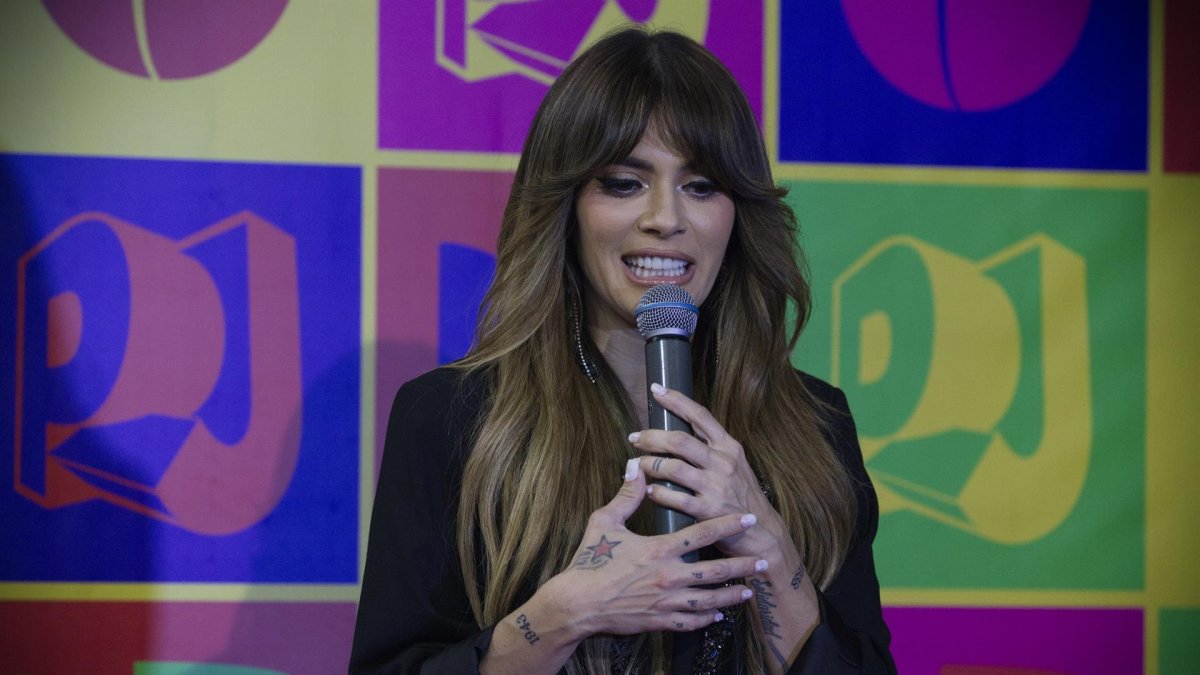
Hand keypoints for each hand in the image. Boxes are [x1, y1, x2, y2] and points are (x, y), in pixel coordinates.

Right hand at [547, 458, 762, 638]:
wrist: (577, 604)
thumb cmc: (590, 560)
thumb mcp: (605, 522)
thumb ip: (626, 496)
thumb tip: (635, 467)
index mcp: (659, 549)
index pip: (703, 534)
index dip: (729, 524)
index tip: (748, 519)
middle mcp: (669, 576)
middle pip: (716, 571)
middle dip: (742, 566)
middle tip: (763, 561)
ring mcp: (667, 602)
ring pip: (709, 600)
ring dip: (731, 595)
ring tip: (748, 590)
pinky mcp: (659, 621)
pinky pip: (690, 622)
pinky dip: (707, 618)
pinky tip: (718, 615)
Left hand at [631, 384, 791, 560]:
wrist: (763, 532)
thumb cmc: (742, 496)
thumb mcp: (735, 465)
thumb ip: (710, 449)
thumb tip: (677, 432)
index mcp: (728, 447)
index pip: (700, 415)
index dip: (676, 400)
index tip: (657, 390)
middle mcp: (723, 462)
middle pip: (679, 440)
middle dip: (651, 437)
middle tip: (635, 438)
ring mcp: (716, 486)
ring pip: (672, 467)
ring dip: (649, 465)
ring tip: (637, 466)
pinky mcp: (709, 510)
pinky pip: (674, 498)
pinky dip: (657, 493)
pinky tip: (649, 491)